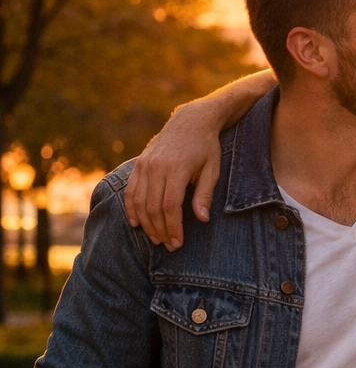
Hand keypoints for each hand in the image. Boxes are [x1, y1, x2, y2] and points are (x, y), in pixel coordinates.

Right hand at [124, 106, 224, 250]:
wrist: (190, 121)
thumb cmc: (206, 147)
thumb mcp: (212, 169)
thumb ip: (205, 194)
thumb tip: (202, 219)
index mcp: (176, 169)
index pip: (169, 206)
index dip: (172, 227)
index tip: (178, 243)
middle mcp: (156, 167)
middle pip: (152, 207)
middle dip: (160, 230)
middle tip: (169, 245)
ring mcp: (144, 165)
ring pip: (139, 201)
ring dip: (146, 223)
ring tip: (156, 239)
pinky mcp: (139, 164)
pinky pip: (130, 190)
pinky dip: (131, 208)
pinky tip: (136, 223)